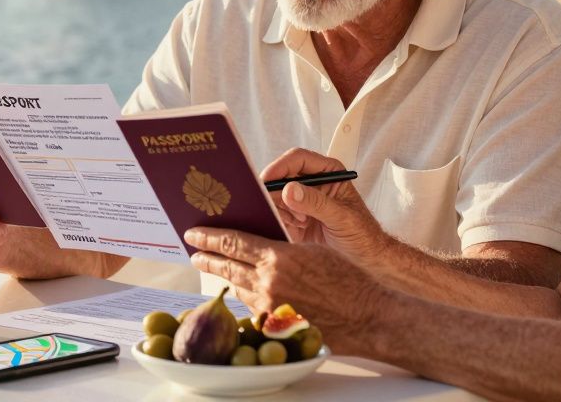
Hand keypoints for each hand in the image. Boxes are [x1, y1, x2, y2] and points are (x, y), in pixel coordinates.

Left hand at [185, 227, 386, 358]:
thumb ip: (280, 246)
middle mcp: (269, 284)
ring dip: (224, 277)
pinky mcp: (276, 327)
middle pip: (227, 267)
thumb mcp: (312, 249)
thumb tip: (256, 241)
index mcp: (278, 259)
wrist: (367, 315)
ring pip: (237, 288)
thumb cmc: (347, 278)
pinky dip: (244, 295)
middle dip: (207, 257)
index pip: (233, 243)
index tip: (193, 233)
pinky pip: (252, 307)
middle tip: (193, 251)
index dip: (209, 237)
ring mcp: (270, 308)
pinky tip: (241, 288)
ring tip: (214, 267)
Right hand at [260, 149, 388, 265]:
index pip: (298, 159)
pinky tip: (299, 228)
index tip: (268, 180)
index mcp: (328, 172)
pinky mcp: (293, 217)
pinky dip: (281, 221)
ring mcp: (301, 200)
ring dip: (283, 209)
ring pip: (275, 195)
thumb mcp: (342, 217)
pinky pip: (275, 213)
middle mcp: (312, 182)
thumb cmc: (363, 233)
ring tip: (302, 222)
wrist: (364, 258)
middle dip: (279, 193)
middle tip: (284, 208)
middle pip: (281, 176)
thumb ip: (316, 203)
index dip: (280, 166)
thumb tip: (290, 190)